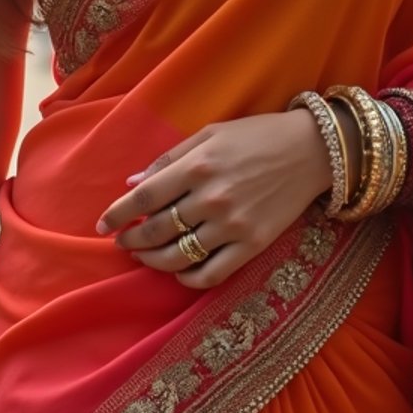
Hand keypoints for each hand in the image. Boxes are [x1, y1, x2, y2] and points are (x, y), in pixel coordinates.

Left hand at [97, 109, 329, 289]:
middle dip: (131, 240)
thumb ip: (169, 160)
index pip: (143, 198)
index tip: (102, 226)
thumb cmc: (256, 136)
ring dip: (153, 260)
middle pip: (156, 230)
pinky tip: (178, 271)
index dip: (116, 215)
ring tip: (143, 256)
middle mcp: (211, 198)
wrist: (311, 150)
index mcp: (197, 166)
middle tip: (122, 242)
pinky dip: (188, 278)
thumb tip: (132, 183)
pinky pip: (211, 273)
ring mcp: (232, 225)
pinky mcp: (252, 245)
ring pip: (178, 256)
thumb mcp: (210, 134)